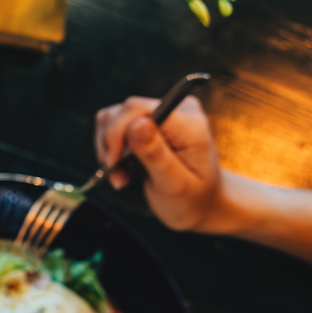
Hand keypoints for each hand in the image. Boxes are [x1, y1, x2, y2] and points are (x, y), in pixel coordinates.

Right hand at [94, 95, 223, 230]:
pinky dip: (112, 147)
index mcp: (190, 125)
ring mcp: (164, 112)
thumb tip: (136, 124)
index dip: (117, 133)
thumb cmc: (192, 198)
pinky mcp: (151, 118)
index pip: (138, 109)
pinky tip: (121, 167)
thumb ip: (156, 154)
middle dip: (111, 144)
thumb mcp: (174, 184)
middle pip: (123, 111)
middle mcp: (178, 110)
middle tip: (116, 174)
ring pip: (114, 116)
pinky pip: (117, 124)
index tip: (112, 162)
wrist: (202, 203)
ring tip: (120, 174)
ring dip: (109, 149)